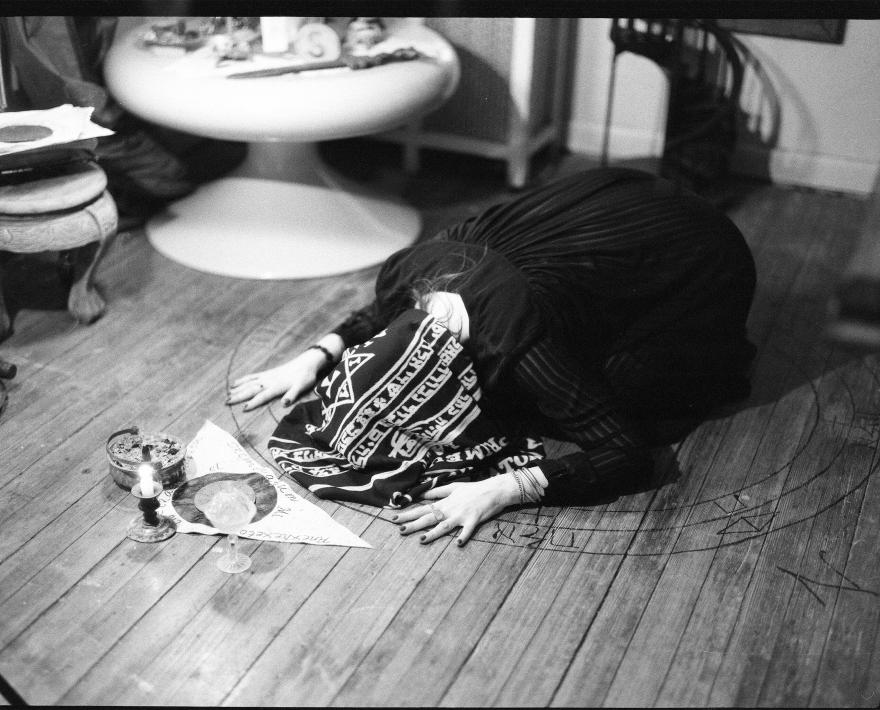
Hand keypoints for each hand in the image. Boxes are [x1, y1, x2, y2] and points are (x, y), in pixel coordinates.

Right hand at [226, 348, 325, 410]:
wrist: (306, 362)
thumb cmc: (305, 377)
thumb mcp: (302, 387)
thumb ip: (292, 395)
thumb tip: (284, 404)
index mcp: (277, 386)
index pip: (263, 396)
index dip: (253, 403)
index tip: (243, 409)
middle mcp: (269, 381)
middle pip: (251, 389)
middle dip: (239, 396)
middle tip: (226, 402)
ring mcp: (267, 376)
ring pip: (249, 383)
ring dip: (238, 389)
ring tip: (227, 395)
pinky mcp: (267, 373)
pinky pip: (252, 376)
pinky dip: (243, 380)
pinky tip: (234, 383)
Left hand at [392, 475, 519, 546]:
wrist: (493, 490)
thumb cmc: (473, 489)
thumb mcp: (453, 487)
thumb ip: (437, 492)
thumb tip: (422, 494)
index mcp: (444, 503)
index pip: (422, 510)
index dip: (408, 514)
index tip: (394, 518)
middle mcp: (450, 509)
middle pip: (428, 519)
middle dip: (413, 525)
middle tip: (399, 530)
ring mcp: (461, 515)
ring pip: (444, 526)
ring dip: (433, 533)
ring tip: (421, 540)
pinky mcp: (474, 520)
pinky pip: (467, 530)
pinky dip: (463, 536)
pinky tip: (457, 544)